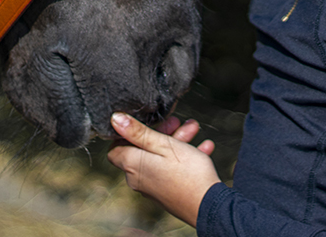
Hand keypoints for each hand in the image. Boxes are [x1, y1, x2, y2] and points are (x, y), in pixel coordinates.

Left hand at [107, 112, 220, 226]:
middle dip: (161, 132)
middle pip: (143, 150)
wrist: (210, 206)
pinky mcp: (168, 193)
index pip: (116, 148)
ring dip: (176, 142)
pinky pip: (171, 171)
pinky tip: (203, 147)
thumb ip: (138, 132)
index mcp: (133, 165)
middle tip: (176, 122)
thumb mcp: (163, 144)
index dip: (127, 134)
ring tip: (193, 129)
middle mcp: (139, 179)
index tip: (145, 123)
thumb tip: (115, 119)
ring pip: (160, 158)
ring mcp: (154, 188)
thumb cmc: (187, 173)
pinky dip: (184, 158)